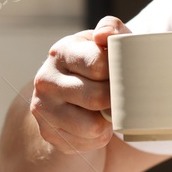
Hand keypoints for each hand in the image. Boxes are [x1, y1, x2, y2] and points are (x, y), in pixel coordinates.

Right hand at [30, 16, 129, 153]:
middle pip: (97, 97)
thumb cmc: (98, 63)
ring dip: (109, 121)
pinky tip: (97, 122)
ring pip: (93, 126)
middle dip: (117, 99)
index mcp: (62, 52)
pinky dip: (100, 136)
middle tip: (125, 96)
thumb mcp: (105, 42)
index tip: (128, 73)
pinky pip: (88, 142)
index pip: (98, 64)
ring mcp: (43, 108)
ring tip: (109, 109)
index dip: (120, 72)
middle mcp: (46, 79)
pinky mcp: (48, 133)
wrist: (71, 92)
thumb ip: (112, 29)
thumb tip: (104, 34)